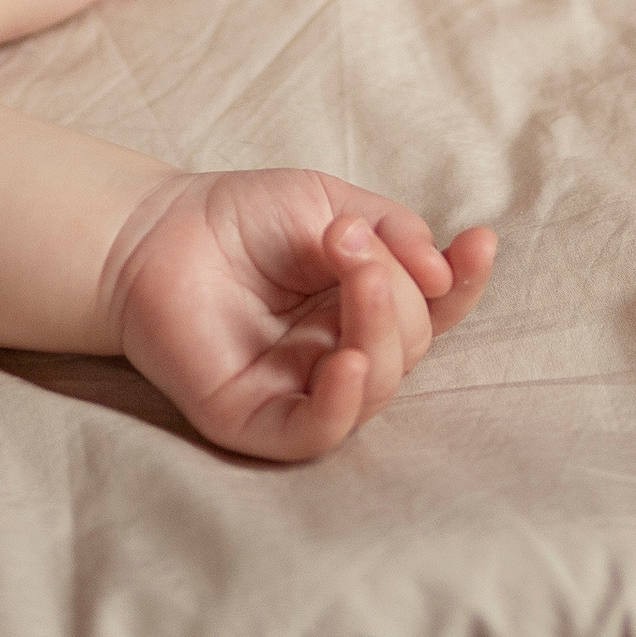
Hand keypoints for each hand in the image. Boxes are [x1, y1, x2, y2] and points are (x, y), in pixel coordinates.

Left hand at [104, 169, 496, 462]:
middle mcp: (343, 354)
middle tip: (348, 239)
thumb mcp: (330, 202)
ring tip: (350, 272)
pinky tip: (346, 362)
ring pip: (374, 390)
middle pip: (409, 346)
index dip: (463, 284)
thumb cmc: (242, 216)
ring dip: (378, 329)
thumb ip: (393, 232)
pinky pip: (316, 435)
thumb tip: (442, 276)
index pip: (434, 309)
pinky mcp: (256, 421)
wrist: (155, 231)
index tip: (479, 242)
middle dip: (394, 289)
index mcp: (365, 305)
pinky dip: (341, 404)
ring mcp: (301, 390)